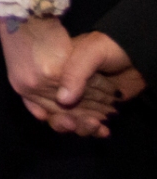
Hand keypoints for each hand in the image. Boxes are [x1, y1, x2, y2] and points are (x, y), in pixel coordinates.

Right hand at [0, 17, 118, 133]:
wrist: (137, 53)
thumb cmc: (109, 47)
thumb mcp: (89, 53)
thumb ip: (74, 74)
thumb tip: (63, 101)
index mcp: (53, 72)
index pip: (42, 96)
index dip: (48, 110)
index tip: (61, 115)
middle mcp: (63, 87)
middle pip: (54, 112)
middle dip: (64, 122)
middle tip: (74, 123)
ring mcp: (80, 98)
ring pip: (71, 121)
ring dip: (81, 128)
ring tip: (95, 125)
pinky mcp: (96, 108)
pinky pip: (89, 124)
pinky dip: (94, 130)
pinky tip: (102, 131)